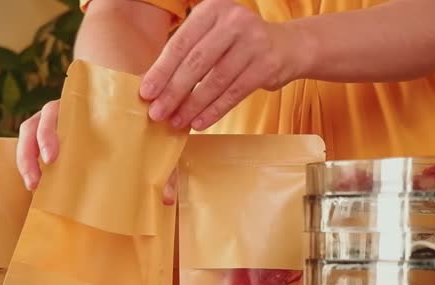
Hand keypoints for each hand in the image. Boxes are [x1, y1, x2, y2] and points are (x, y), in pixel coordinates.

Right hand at [15, 100, 177, 204]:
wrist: (137, 118)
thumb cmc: (144, 131)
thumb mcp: (155, 149)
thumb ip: (161, 168)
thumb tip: (165, 198)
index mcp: (92, 105)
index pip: (64, 107)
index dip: (53, 132)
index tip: (55, 157)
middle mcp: (70, 109)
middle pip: (42, 119)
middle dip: (38, 145)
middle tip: (46, 170)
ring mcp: (57, 122)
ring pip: (29, 131)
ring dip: (26, 156)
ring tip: (34, 184)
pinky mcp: (50, 136)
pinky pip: (30, 145)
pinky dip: (28, 162)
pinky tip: (35, 185)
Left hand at [139, 0, 303, 130]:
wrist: (288, 46)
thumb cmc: (239, 44)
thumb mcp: (214, 35)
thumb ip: (188, 52)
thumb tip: (155, 86)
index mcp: (212, 9)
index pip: (181, 43)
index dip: (161, 70)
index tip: (146, 93)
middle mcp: (233, 20)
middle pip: (196, 62)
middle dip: (173, 91)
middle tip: (157, 113)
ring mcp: (253, 41)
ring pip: (214, 80)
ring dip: (192, 105)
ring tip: (176, 121)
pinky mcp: (266, 65)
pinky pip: (234, 93)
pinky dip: (214, 110)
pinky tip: (199, 123)